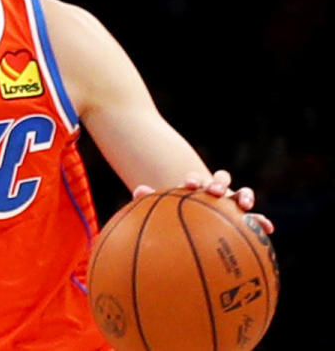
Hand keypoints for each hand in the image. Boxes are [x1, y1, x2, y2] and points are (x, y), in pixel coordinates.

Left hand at [131, 170, 274, 233]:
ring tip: (244, 204)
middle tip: (214, 191)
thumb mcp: (163, 208)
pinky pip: (255, 219)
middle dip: (219, 183)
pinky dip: (261, 220)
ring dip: (244, 195)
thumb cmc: (176, 216)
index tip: (189, 186)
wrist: (194, 223)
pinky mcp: (245, 216)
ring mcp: (231, 202)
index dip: (194, 180)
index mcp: (195, 189)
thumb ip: (150, 200)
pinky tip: (268, 228)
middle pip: (221, 180)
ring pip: (241, 192)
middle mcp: (215, 192)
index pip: (196, 180)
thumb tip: (138, 191)